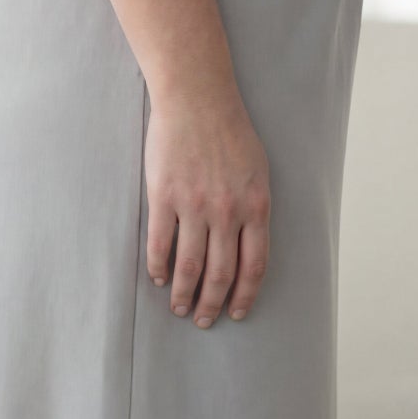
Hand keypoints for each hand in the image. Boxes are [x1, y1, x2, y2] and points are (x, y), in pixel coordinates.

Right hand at [144, 84, 271, 326]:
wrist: (197, 98)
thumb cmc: (230, 131)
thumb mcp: (258, 171)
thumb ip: (254, 208)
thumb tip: (247, 247)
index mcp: (256, 206)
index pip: (255, 266)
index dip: (245, 295)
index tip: (236, 312)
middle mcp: (228, 211)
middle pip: (222, 274)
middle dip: (212, 304)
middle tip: (204, 320)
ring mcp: (194, 205)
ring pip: (190, 266)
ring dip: (184, 294)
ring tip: (178, 308)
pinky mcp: (164, 197)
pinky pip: (161, 243)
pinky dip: (159, 266)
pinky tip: (158, 279)